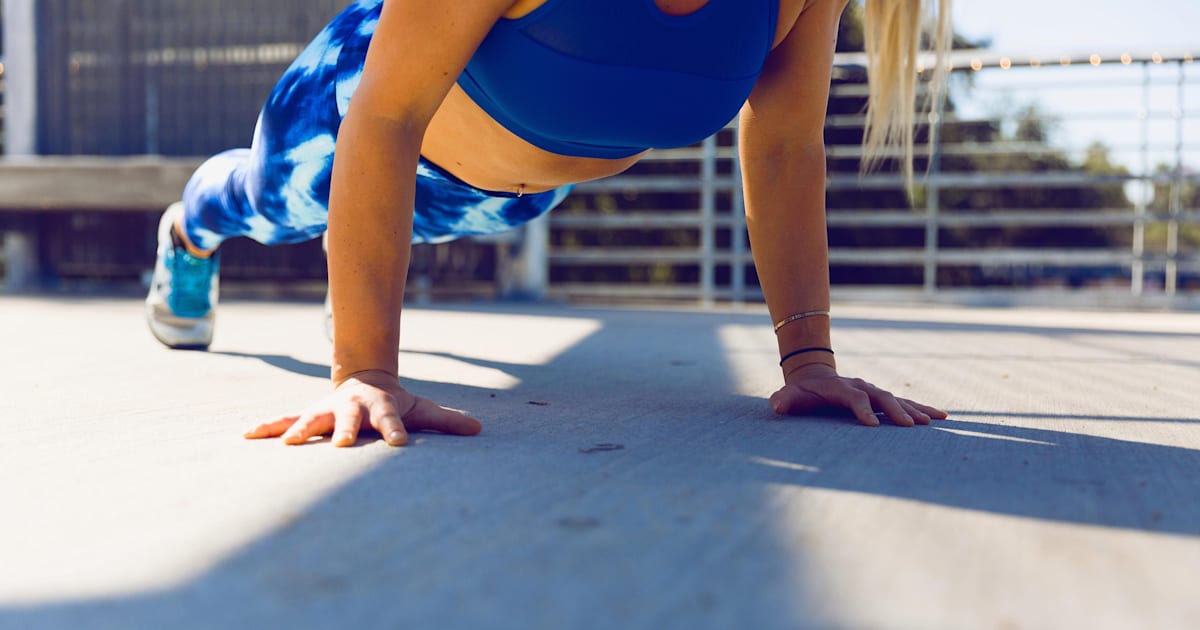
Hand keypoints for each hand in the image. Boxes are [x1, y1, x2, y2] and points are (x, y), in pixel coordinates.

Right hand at [243, 370, 481, 445]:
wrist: (364, 379)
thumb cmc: (394, 403)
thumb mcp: (420, 409)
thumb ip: (446, 421)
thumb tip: (478, 429)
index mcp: (380, 407)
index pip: (391, 421)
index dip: (395, 431)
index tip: (398, 445)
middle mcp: (351, 408)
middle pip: (348, 419)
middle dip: (344, 430)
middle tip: (340, 445)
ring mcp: (327, 410)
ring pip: (311, 419)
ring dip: (299, 430)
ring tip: (287, 443)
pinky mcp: (307, 416)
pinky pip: (284, 420)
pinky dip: (267, 427)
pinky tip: (246, 436)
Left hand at [769, 363, 946, 426]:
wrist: (813, 377)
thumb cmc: (801, 393)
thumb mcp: (789, 396)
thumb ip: (783, 400)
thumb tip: (776, 406)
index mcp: (840, 388)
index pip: (854, 398)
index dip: (862, 410)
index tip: (873, 426)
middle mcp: (860, 387)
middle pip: (881, 397)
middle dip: (896, 411)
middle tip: (911, 426)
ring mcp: (872, 391)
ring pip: (897, 399)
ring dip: (915, 409)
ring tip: (935, 420)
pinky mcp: (881, 398)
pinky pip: (904, 402)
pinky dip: (922, 408)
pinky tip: (941, 416)